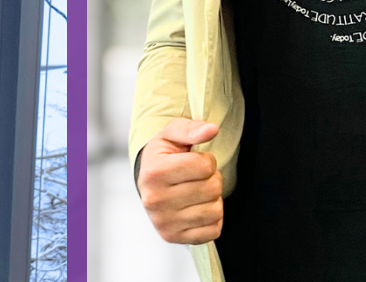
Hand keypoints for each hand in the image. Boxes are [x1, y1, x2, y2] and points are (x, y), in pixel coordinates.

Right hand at [136, 119, 224, 243]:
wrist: (149, 183)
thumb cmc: (163, 157)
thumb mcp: (172, 135)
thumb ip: (191, 128)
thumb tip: (211, 129)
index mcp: (154, 173)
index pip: (205, 166)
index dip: (206, 161)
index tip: (193, 161)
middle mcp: (155, 201)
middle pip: (212, 188)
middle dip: (211, 179)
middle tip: (195, 179)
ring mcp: (164, 222)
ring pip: (215, 210)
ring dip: (212, 199)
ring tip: (195, 193)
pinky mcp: (174, 237)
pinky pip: (213, 230)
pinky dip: (212, 220)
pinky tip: (196, 209)